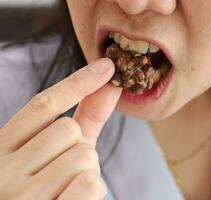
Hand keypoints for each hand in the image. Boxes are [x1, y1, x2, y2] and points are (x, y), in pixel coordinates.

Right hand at [0, 58, 121, 199]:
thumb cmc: (42, 190)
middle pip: (69, 132)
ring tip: (65, 189)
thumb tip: (110, 85)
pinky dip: (91, 192)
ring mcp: (19, 197)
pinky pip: (90, 185)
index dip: (77, 82)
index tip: (107, 66)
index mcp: (0, 150)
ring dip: (86, 172)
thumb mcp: (54, 154)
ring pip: (84, 156)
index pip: (42, 105)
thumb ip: (82, 119)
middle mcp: (2, 171)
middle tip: (63, 172)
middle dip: (79, 149)